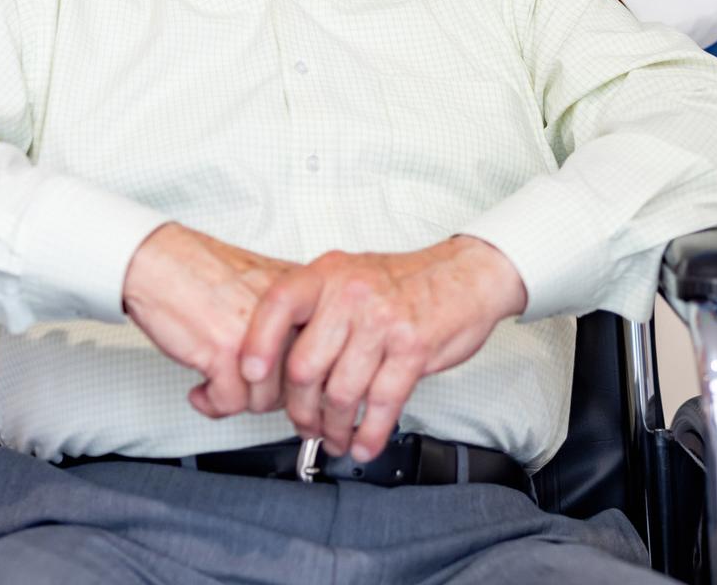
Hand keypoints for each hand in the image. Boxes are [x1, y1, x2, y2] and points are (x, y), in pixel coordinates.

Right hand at [122, 222, 297, 418]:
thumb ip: (286, 322)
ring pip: (264, 399)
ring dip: (236, 401)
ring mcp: (258, 332)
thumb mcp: (262, 289)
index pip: (320, 354)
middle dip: (263, 394)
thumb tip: (297, 373)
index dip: (293, 378)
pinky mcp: (226, 350)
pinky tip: (201, 389)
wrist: (161, 262)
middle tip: (240, 385)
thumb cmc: (204, 275)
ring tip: (217, 384)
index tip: (273, 382)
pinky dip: (212, 403)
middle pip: (295, 382)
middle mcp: (287, 312)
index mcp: (302, 294)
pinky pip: (230, 402)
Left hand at [239, 236, 526, 461]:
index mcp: (328, 272)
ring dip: (335, 429)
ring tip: (336, 438)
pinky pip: (381, 404)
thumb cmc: (404, 282)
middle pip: (304, 368)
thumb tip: (272, 364)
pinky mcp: (413, 348)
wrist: (466, 274)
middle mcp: (351, 293)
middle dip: (301, 410)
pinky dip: (369, 434)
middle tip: (306, 425)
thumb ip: (315, 310)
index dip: (258, 346)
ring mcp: (383, 320)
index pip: (278, 307)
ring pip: (341, 393)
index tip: (251, 378)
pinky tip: (364, 443)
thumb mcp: (350, 276)